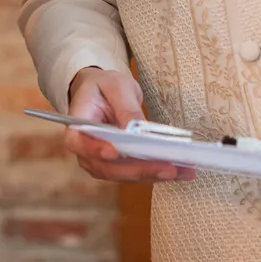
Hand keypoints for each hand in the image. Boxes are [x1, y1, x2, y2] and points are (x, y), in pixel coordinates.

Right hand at [64, 67, 196, 184]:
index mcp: (77, 124)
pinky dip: (158, 172)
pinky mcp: (118, 166)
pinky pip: (136, 173)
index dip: (94, 150)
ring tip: (183, 170)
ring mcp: (101, 162)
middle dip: (139, 169)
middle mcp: (85, 150)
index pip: (78, 142)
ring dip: (154, 174)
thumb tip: (137, 132)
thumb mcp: (116, 86)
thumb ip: (125, 107)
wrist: (102, 92)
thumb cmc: (104, 86)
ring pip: (125, 175)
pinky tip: (181, 170)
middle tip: (168, 167)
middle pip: (107, 167)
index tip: (115, 152)